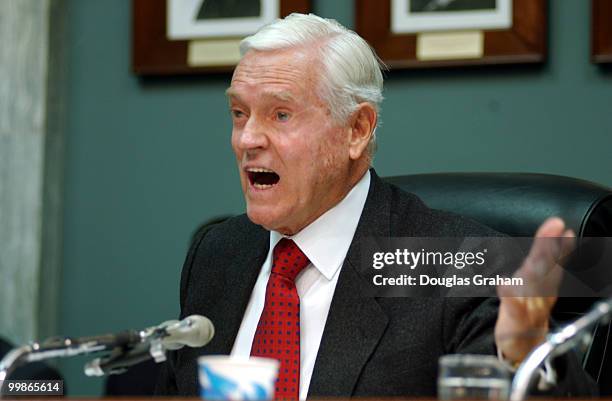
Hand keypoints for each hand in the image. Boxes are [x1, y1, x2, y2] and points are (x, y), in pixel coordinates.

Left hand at [494, 217, 574, 364]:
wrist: (523, 345)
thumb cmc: (526, 310)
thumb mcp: (530, 282)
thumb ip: (539, 258)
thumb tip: (551, 231)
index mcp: (540, 282)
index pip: (547, 257)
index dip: (552, 240)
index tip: (558, 224)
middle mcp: (538, 293)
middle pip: (544, 267)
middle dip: (549, 248)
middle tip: (555, 229)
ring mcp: (529, 306)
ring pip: (533, 285)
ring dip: (536, 268)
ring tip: (539, 251)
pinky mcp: (515, 320)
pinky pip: (513, 309)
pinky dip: (510, 297)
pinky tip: (503, 285)